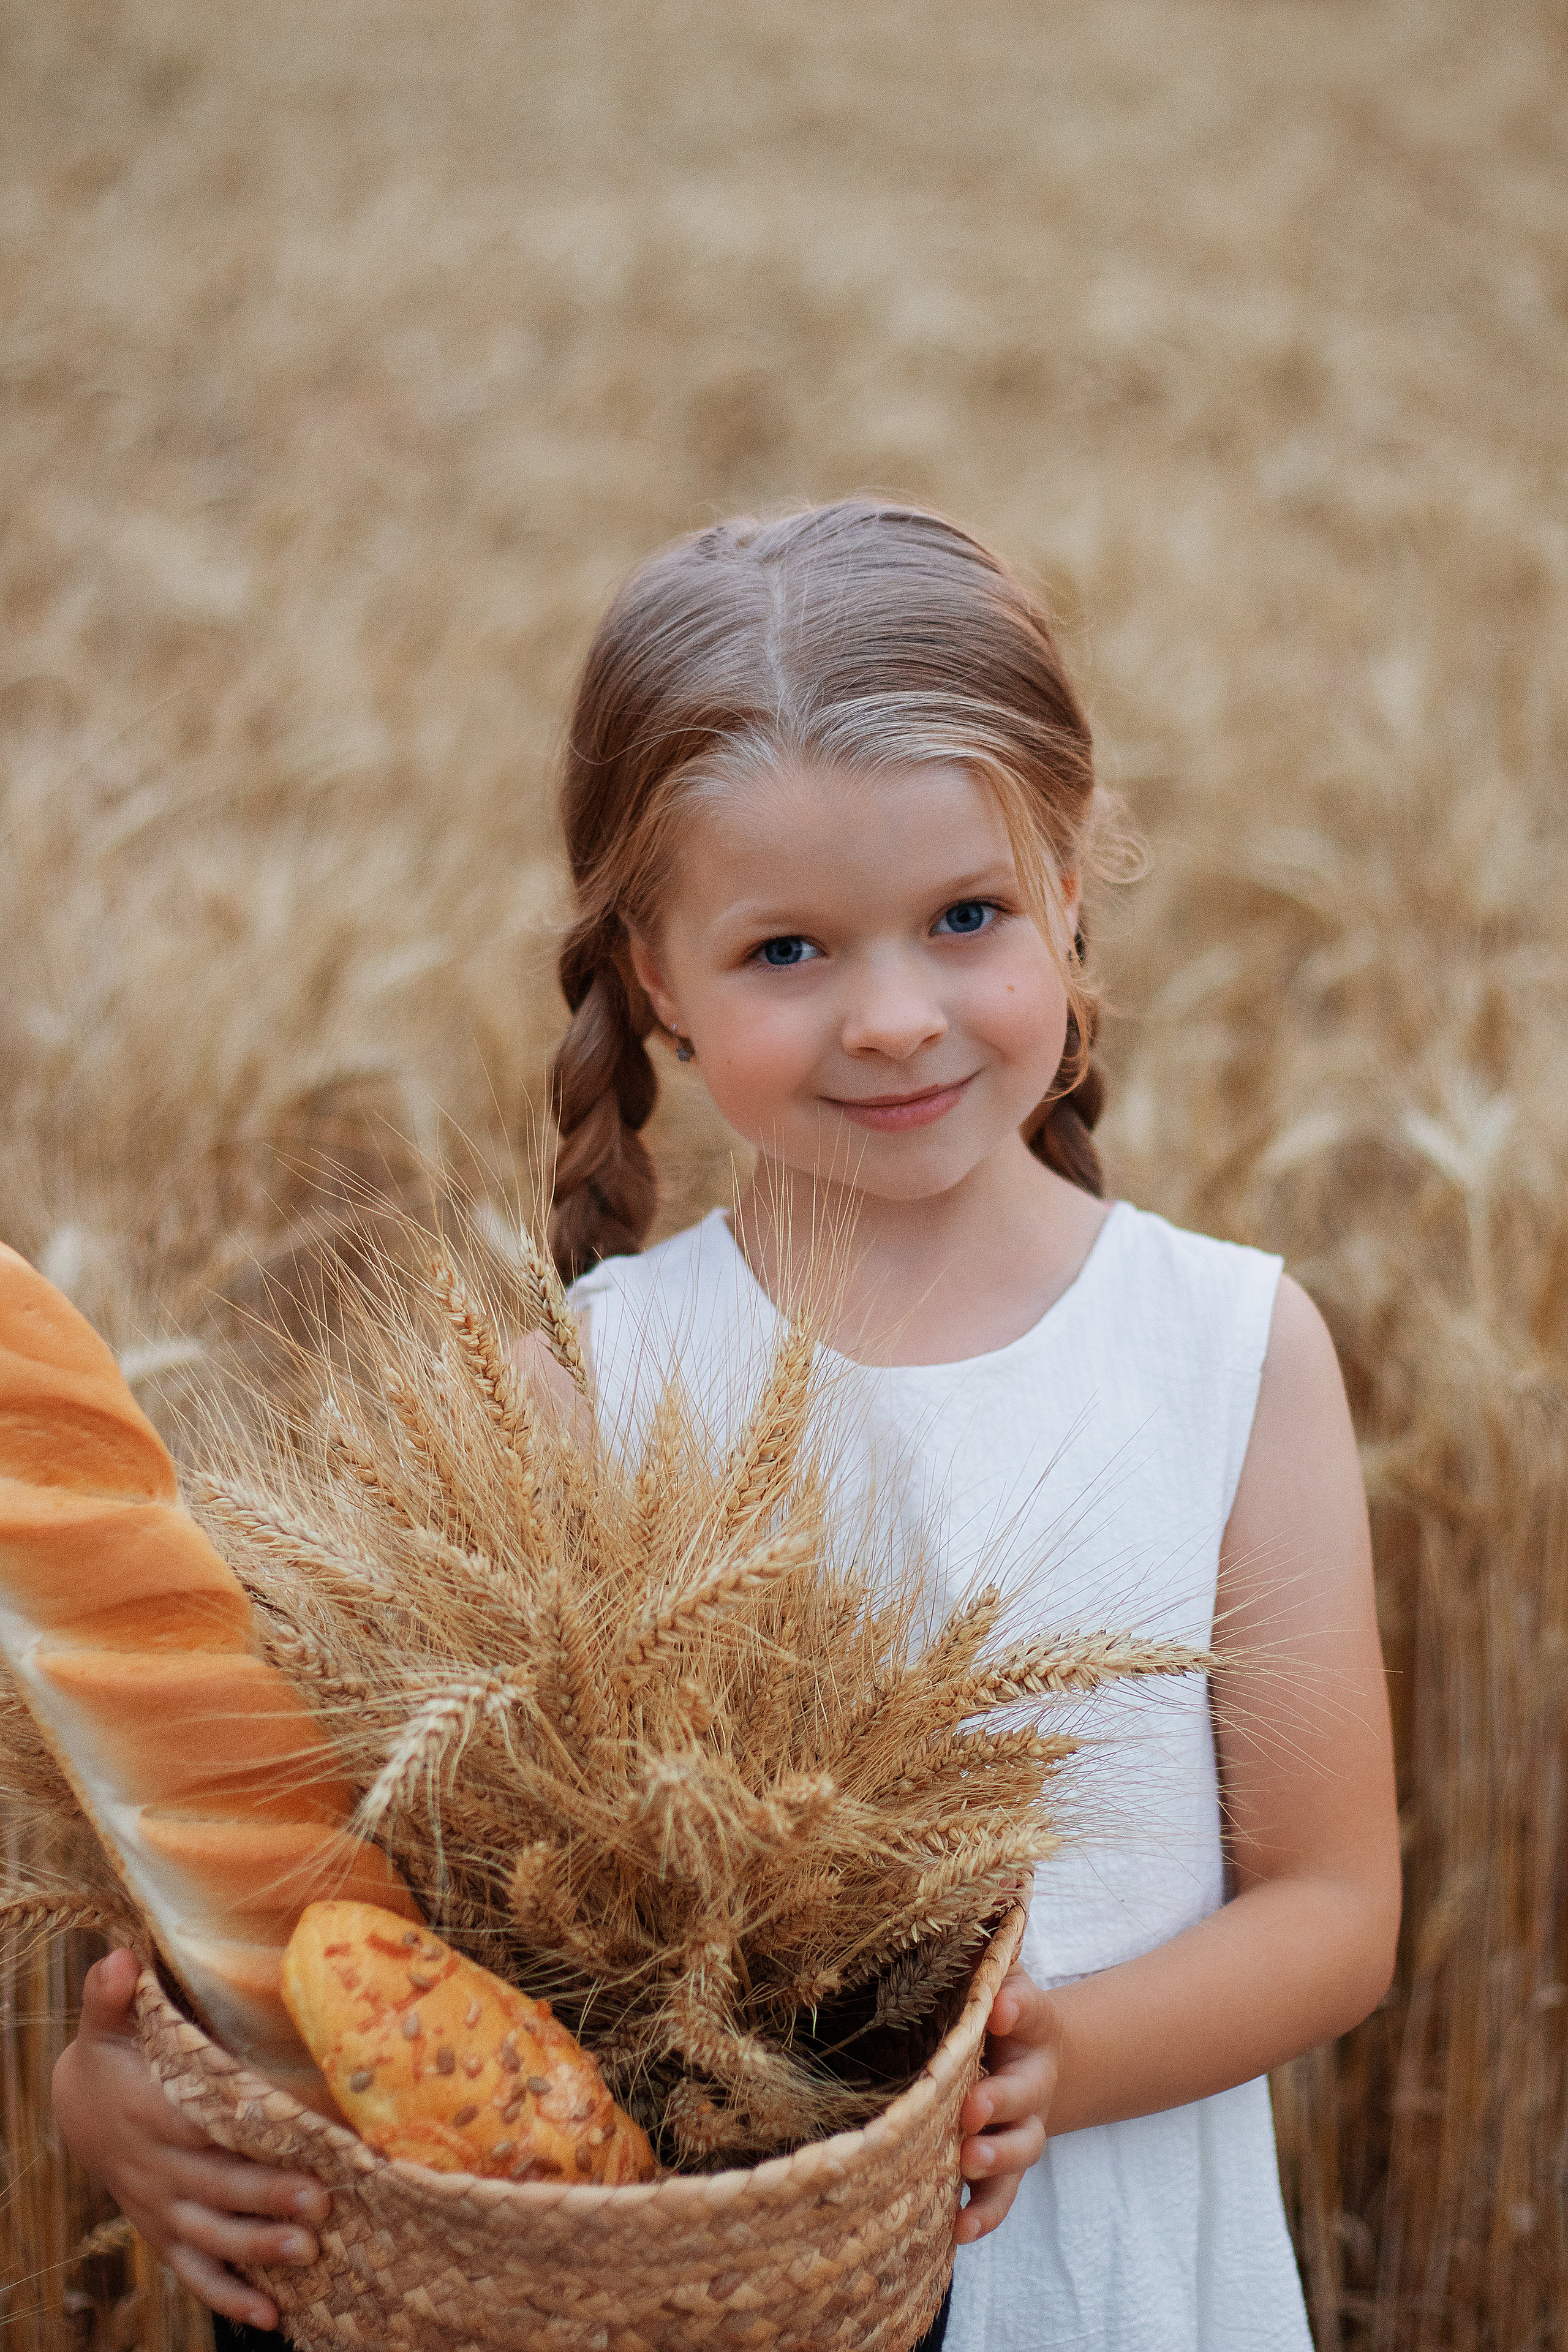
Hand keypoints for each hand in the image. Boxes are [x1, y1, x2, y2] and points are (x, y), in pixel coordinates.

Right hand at [52, 1948, 330, 2330]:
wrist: (78, 2110)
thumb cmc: (110, 2057)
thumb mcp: (106, 2022)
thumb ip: (113, 1993)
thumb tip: (121, 1957)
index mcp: (151, 2115)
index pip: (199, 2129)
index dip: (242, 2136)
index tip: (293, 2137)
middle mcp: (157, 2169)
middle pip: (216, 2187)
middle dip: (267, 2197)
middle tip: (320, 2203)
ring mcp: (162, 2208)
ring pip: (212, 2235)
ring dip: (257, 2248)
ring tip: (308, 2255)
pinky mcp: (166, 2232)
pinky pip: (196, 2271)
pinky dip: (229, 2295)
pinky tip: (271, 2316)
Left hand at [955, 1964, 1058, 2244]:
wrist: (1034, 2062)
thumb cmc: (996, 2010)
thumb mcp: (997, 1971)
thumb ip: (991, 1937)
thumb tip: (1000, 1879)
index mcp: (1028, 2025)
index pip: (1029, 2008)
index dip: (1017, 2006)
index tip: (1000, 2007)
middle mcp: (1032, 2078)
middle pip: (1025, 2091)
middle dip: (1000, 2100)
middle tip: (971, 2107)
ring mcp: (1022, 2126)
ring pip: (1021, 2147)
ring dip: (995, 2157)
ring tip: (967, 2161)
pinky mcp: (1005, 2167)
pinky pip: (1001, 2195)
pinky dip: (984, 2214)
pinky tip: (959, 2229)